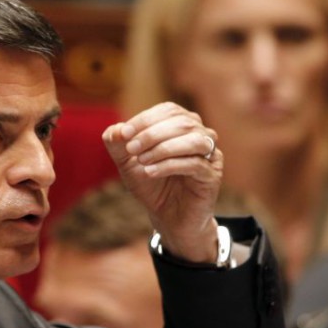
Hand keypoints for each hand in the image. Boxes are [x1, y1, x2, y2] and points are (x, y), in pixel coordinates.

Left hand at [102, 102, 221, 262]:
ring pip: (192, 140)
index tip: (123, 134)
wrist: (166, 217)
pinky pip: (195, 164)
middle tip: (131, 149)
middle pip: (182, 122)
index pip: (169, 110)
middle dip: (151, 134)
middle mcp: (201, 135)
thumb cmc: (150, 184)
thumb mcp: (127, 162)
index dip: (145, 119)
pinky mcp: (212, 176)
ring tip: (141, 160)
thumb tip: (115, 130)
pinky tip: (150, 172)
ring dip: (162, 148)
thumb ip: (117, 145)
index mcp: (183, 125)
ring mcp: (211, 155)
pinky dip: (169, 165)